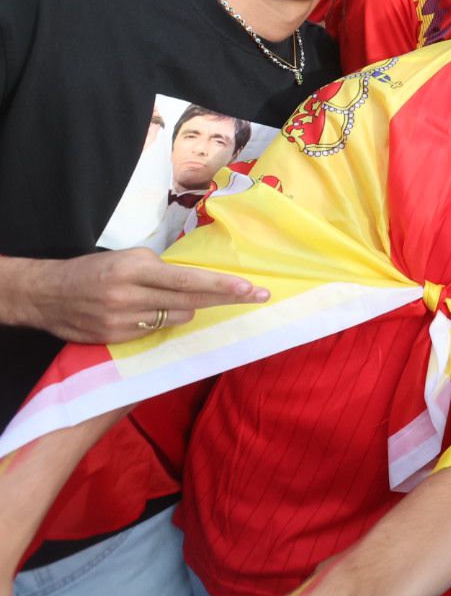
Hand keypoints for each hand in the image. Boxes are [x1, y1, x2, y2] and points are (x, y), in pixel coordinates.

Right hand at [0, 250, 268, 343]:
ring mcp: (124, 320)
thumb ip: (161, 269)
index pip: (189, 279)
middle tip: (259, 295)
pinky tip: (149, 312)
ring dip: (187, 307)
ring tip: (174, 298)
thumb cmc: (93, 271)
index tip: (250, 288)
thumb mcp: (127, 258)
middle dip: (226, 298)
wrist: (47, 295)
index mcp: (135, 269)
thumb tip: (197, 279)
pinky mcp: (117, 338)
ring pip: (178, 317)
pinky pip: (156, 330)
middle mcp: (131, 295)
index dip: (222, 285)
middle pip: (192, 300)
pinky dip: (161, 320)